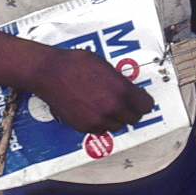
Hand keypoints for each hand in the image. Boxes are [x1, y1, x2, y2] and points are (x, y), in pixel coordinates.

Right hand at [28, 46, 155, 134]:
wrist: (50, 73)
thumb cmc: (75, 64)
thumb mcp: (106, 66)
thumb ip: (120, 81)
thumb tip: (128, 89)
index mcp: (121, 90)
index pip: (146, 105)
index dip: (144, 102)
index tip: (143, 101)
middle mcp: (112, 108)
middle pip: (134, 118)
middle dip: (132, 111)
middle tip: (127, 104)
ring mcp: (97, 119)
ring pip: (117, 126)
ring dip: (117, 117)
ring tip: (109, 106)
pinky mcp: (83, 127)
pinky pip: (100, 129)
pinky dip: (101, 122)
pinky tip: (96, 110)